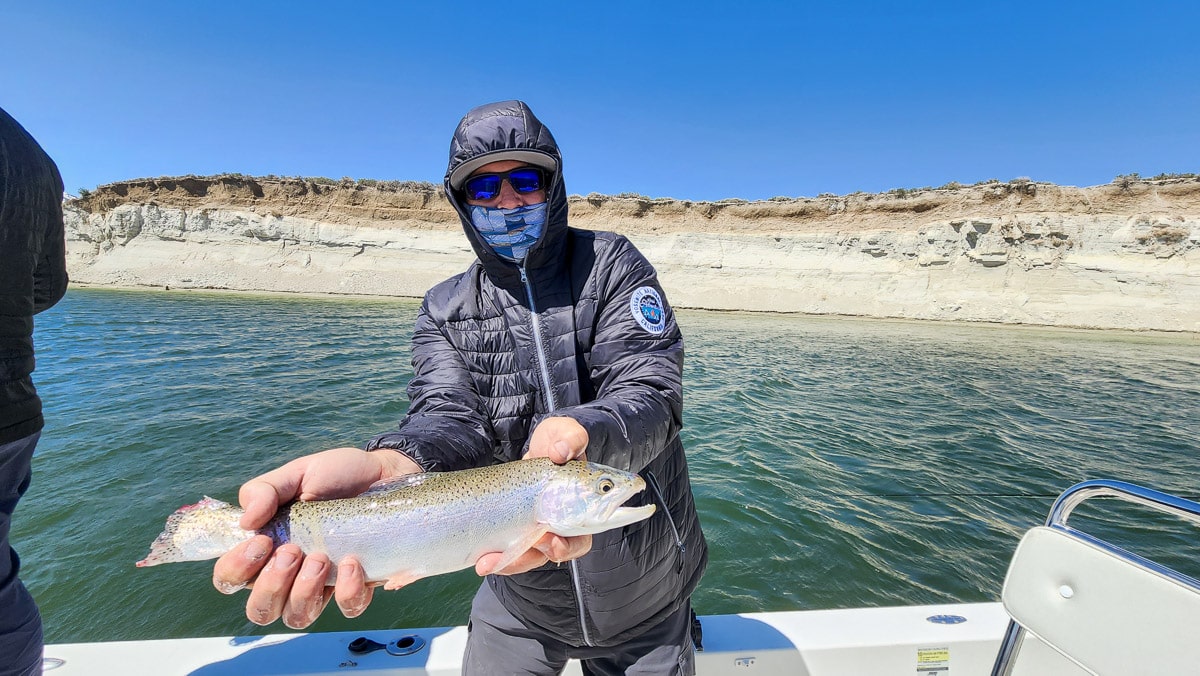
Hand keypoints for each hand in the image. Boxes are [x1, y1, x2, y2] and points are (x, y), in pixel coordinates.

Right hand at [211, 447, 420, 627]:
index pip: (231, 579)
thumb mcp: (297, 473)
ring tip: (321, 558)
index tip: (262, 540)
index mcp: (267, 548)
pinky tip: (353, 563)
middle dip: (271, 586)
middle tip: (293, 551)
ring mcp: (324, 584)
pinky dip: (349, 591)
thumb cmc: (337, 475)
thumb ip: (264, 490)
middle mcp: (290, 574)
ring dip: (305, 592)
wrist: (385, 472)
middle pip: (260, 611)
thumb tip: (247, 521)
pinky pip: (349, 608)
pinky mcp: (359, 585)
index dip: (237, 569)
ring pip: (299, 618)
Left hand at [485, 416, 591, 573]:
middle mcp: (566, 522)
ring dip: (514, 563)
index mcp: (584, 504)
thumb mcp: (564, 432)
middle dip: (540, 556)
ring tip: (488, 562)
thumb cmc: (556, 442)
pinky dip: (498, 560)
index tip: (551, 540)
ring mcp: (542, 529)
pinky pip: (512, 554)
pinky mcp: (520, 532)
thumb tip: (561, 453)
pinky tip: (481, 560)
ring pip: (533, 557)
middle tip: (527, 547)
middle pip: (560, 551)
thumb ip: (571, 436)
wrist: (531, 449)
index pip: (586, 534)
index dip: (570, 544)